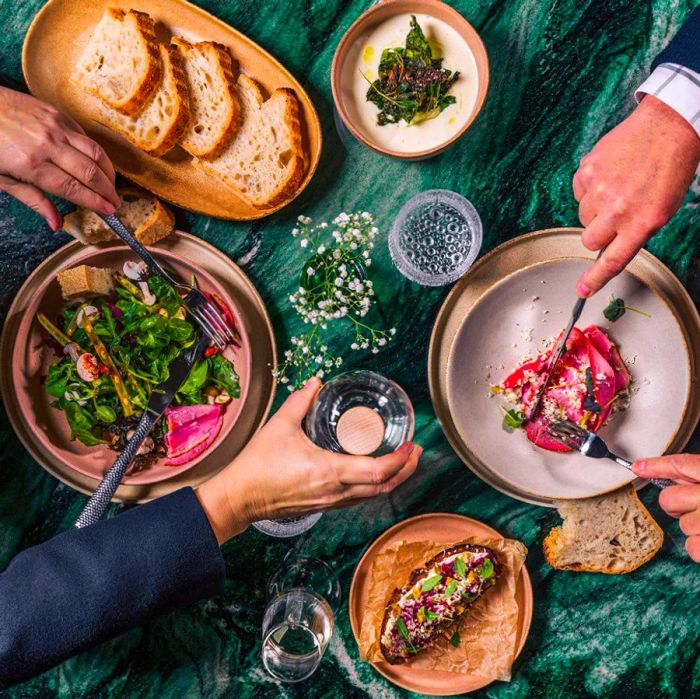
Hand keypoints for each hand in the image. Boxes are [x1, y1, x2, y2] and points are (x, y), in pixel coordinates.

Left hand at [0, 87, 119, 229]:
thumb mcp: (1, 179)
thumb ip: (32, 200)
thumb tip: (55, 223)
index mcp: (32, 165)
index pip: (74, 189)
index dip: (95, 202)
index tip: (109, 212)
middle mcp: (48, 144)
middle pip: (90, 172)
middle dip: (107, 191)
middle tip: (115, 203)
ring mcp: (54, 126)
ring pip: (95, 152)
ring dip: (108, 172)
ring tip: (111, 186)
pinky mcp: (56, 114)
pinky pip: (84, 136)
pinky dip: (95, 153)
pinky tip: (96, 164)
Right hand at [196, 377, 421, 542]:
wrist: (240, 498)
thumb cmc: (258, 465)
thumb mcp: (280, 425)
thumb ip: (300, 401)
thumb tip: (316, 381)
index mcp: (328, 470)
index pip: (377, 471)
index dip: (400, 459)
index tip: (411, 443)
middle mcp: (335, 491)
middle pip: (383, 487)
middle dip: (406, 470)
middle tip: (417, 451)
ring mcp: (331, 501)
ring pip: (373, 496)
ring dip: (393, 479)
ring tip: (403, 461)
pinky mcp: (324, 505)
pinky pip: (359, 498)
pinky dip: (375, 486)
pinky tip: (374, 473)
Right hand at [573, 95, 699, 296]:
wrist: (668, 126)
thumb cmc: (670, 168)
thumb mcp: (662, 209)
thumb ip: (634, 231)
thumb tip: (609, 245)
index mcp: (642, 223)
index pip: (612, 261)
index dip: (595, 279)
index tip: (582, 291)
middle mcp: (618, 210)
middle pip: (590, 240)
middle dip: (598, 233)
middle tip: (613, 215)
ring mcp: (599, 190)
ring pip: (583, 216)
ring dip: (595, 208)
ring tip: (617, 187)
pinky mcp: (587, 171)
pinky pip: (578, 191)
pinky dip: (589, 186)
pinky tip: (609, 173)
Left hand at [632, 455, 699, 561]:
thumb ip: (695, 475)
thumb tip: (654, 470)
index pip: (681, 464)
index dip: (656, 465)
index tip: (637, 467)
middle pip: (670, 499)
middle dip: (676, 505)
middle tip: (696, 508)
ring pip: (683, 525)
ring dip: (696, 527)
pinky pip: (692, 548)